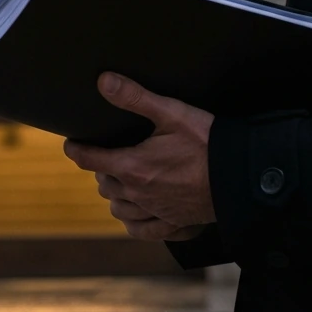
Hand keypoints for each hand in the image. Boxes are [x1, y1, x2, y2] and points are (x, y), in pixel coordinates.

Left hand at [64, 72, 215, 238]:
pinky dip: (133, 222)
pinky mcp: (172, 223)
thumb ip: (135, 97)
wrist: (240, 177)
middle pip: (104, 184)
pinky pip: (142, 229)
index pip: (89, 159)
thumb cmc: (207, 143)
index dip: (76, 149)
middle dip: (101, 170)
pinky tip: (133, 215)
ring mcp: (154, 211)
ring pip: (118, 208)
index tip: (71, 144)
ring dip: (114, 195)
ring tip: (117, 183)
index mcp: (132, 167)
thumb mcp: (171, 113)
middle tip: (106, 156)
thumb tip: (104, 82)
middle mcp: (138, 194)